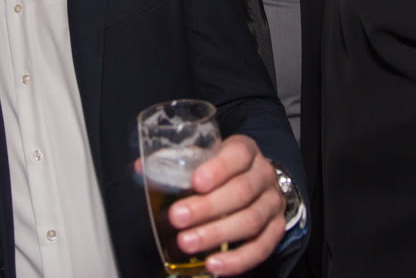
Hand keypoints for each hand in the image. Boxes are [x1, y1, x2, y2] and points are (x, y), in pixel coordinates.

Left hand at [168, 134, 287, 275]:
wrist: (255, 179)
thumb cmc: (223, 168)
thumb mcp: (204, 157)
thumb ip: (175, 161)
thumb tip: (139, 169)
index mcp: (245, 151)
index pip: (237, 155)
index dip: (218, 168)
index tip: (195, 182)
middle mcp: (263, 175)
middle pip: (241, 191)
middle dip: (207, 207)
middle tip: (178, 217)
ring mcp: (272, 203)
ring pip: (250, 220)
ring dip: (217, 234)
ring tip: (187, 242)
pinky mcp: (276, 229)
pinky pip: (262, 248)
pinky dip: (238, 259)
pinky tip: (214, 264)